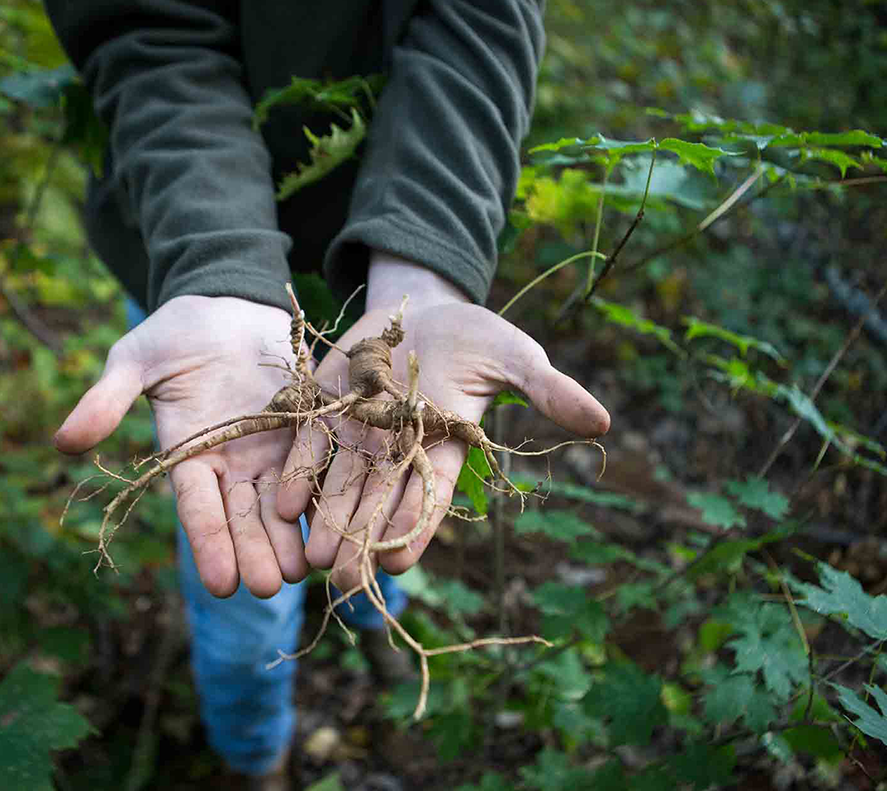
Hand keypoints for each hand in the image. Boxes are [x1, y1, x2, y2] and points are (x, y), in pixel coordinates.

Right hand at [54, 295, 308, 597]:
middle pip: (244, 516)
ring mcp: (272, 449)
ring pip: (283, 503)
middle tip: (270, 589)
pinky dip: (328, 495)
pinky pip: (319, 465)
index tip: (221, 584)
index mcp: (189, 454)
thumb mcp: (134, 360)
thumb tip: (62, 442)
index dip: (210, 543)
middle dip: (256, 552)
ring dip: (292, 538)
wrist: (227, 303)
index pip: (197, 508)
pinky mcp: (306, 427)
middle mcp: (232, 462)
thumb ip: (107, 399)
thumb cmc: (173, 332)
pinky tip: (342, 524)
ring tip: (305, 572)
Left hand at [277, 258, 609, 589]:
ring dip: (325, 520)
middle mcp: (400, 447)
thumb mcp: (515, 356)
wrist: (421, 306)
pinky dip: (299, 473)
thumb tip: (602, 422)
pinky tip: (284, 503)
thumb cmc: (478, 336)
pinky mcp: (327, 407)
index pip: (430, 492)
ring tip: (311, 557)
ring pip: (340, 483)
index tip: (399, 559)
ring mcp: (361, 430)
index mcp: (446, 442)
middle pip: (379, 500)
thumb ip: (548, 390)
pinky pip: (310, 446)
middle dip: (361, 540)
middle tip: (344, 580)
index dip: (415, 525)